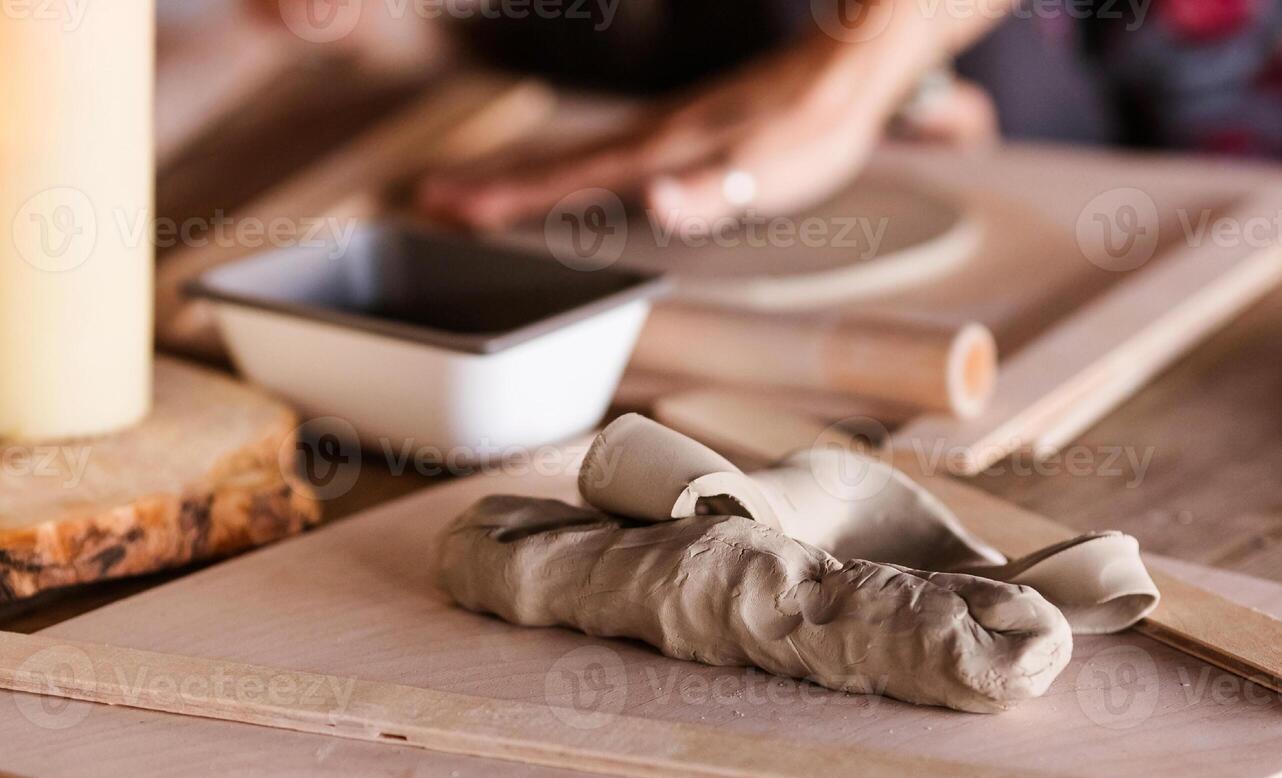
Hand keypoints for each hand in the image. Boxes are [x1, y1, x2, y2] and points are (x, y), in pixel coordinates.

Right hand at [417, 26, 939, 230]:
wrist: (848, 66)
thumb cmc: (810, 127)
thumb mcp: (767, 171)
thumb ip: (709, 191)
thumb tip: (655, 201)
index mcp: (658, 151)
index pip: (565, 177)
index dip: (508, 195)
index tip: (449, 207)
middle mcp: (651, 137)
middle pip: (556, 161)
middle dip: (494, 182)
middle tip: (433, 197)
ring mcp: (666, 129)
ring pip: (577, 151)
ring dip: (524, 170)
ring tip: (480, 186)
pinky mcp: (687, 130)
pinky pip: (607, 148)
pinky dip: (570, 161)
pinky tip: (572, 172)